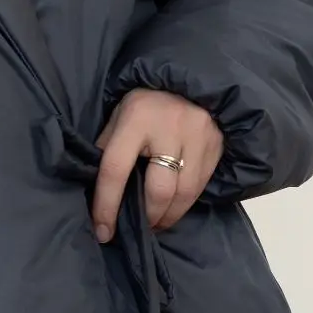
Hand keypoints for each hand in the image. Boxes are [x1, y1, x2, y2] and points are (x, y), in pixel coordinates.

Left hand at [90, 88, 224, 243]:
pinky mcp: (216, 145)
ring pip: (184, 193)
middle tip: (140, 226)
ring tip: (157, 222)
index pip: (116, 169)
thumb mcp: (119, 117)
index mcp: (136, 118)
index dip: (107, 204)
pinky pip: (201, 186)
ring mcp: (197, 136)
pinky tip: (174, 207)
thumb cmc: (145, 104)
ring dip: (168, 216)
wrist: (188, 81)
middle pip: (158, 190)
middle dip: (148, 216)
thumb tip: (96, 192)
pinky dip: (185, 203)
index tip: (103, 231)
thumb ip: (108, 149)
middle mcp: (169, 127)